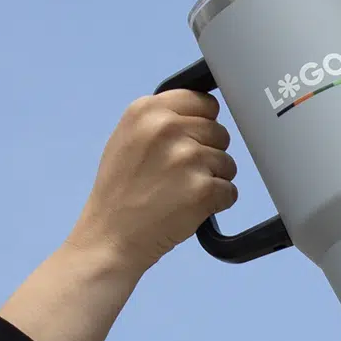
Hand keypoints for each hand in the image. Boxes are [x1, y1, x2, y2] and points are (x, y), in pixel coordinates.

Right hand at [65, 90, 237, 273]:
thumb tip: (201, 113)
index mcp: (147, 110)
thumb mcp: (128, 138)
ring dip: (212, 180)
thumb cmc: (119, 192)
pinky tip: (189, 208)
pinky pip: (230, 191)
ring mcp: (187, 158)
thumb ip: (162, 119)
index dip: (203, 124)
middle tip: (179, 175)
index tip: (191, 141)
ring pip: (228, 162)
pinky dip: (216, 203)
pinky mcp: (203, 189)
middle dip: (208, 154)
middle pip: (220, 132)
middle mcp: (167, 127)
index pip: (204, 102)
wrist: (110, 237)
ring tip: (180, 193)